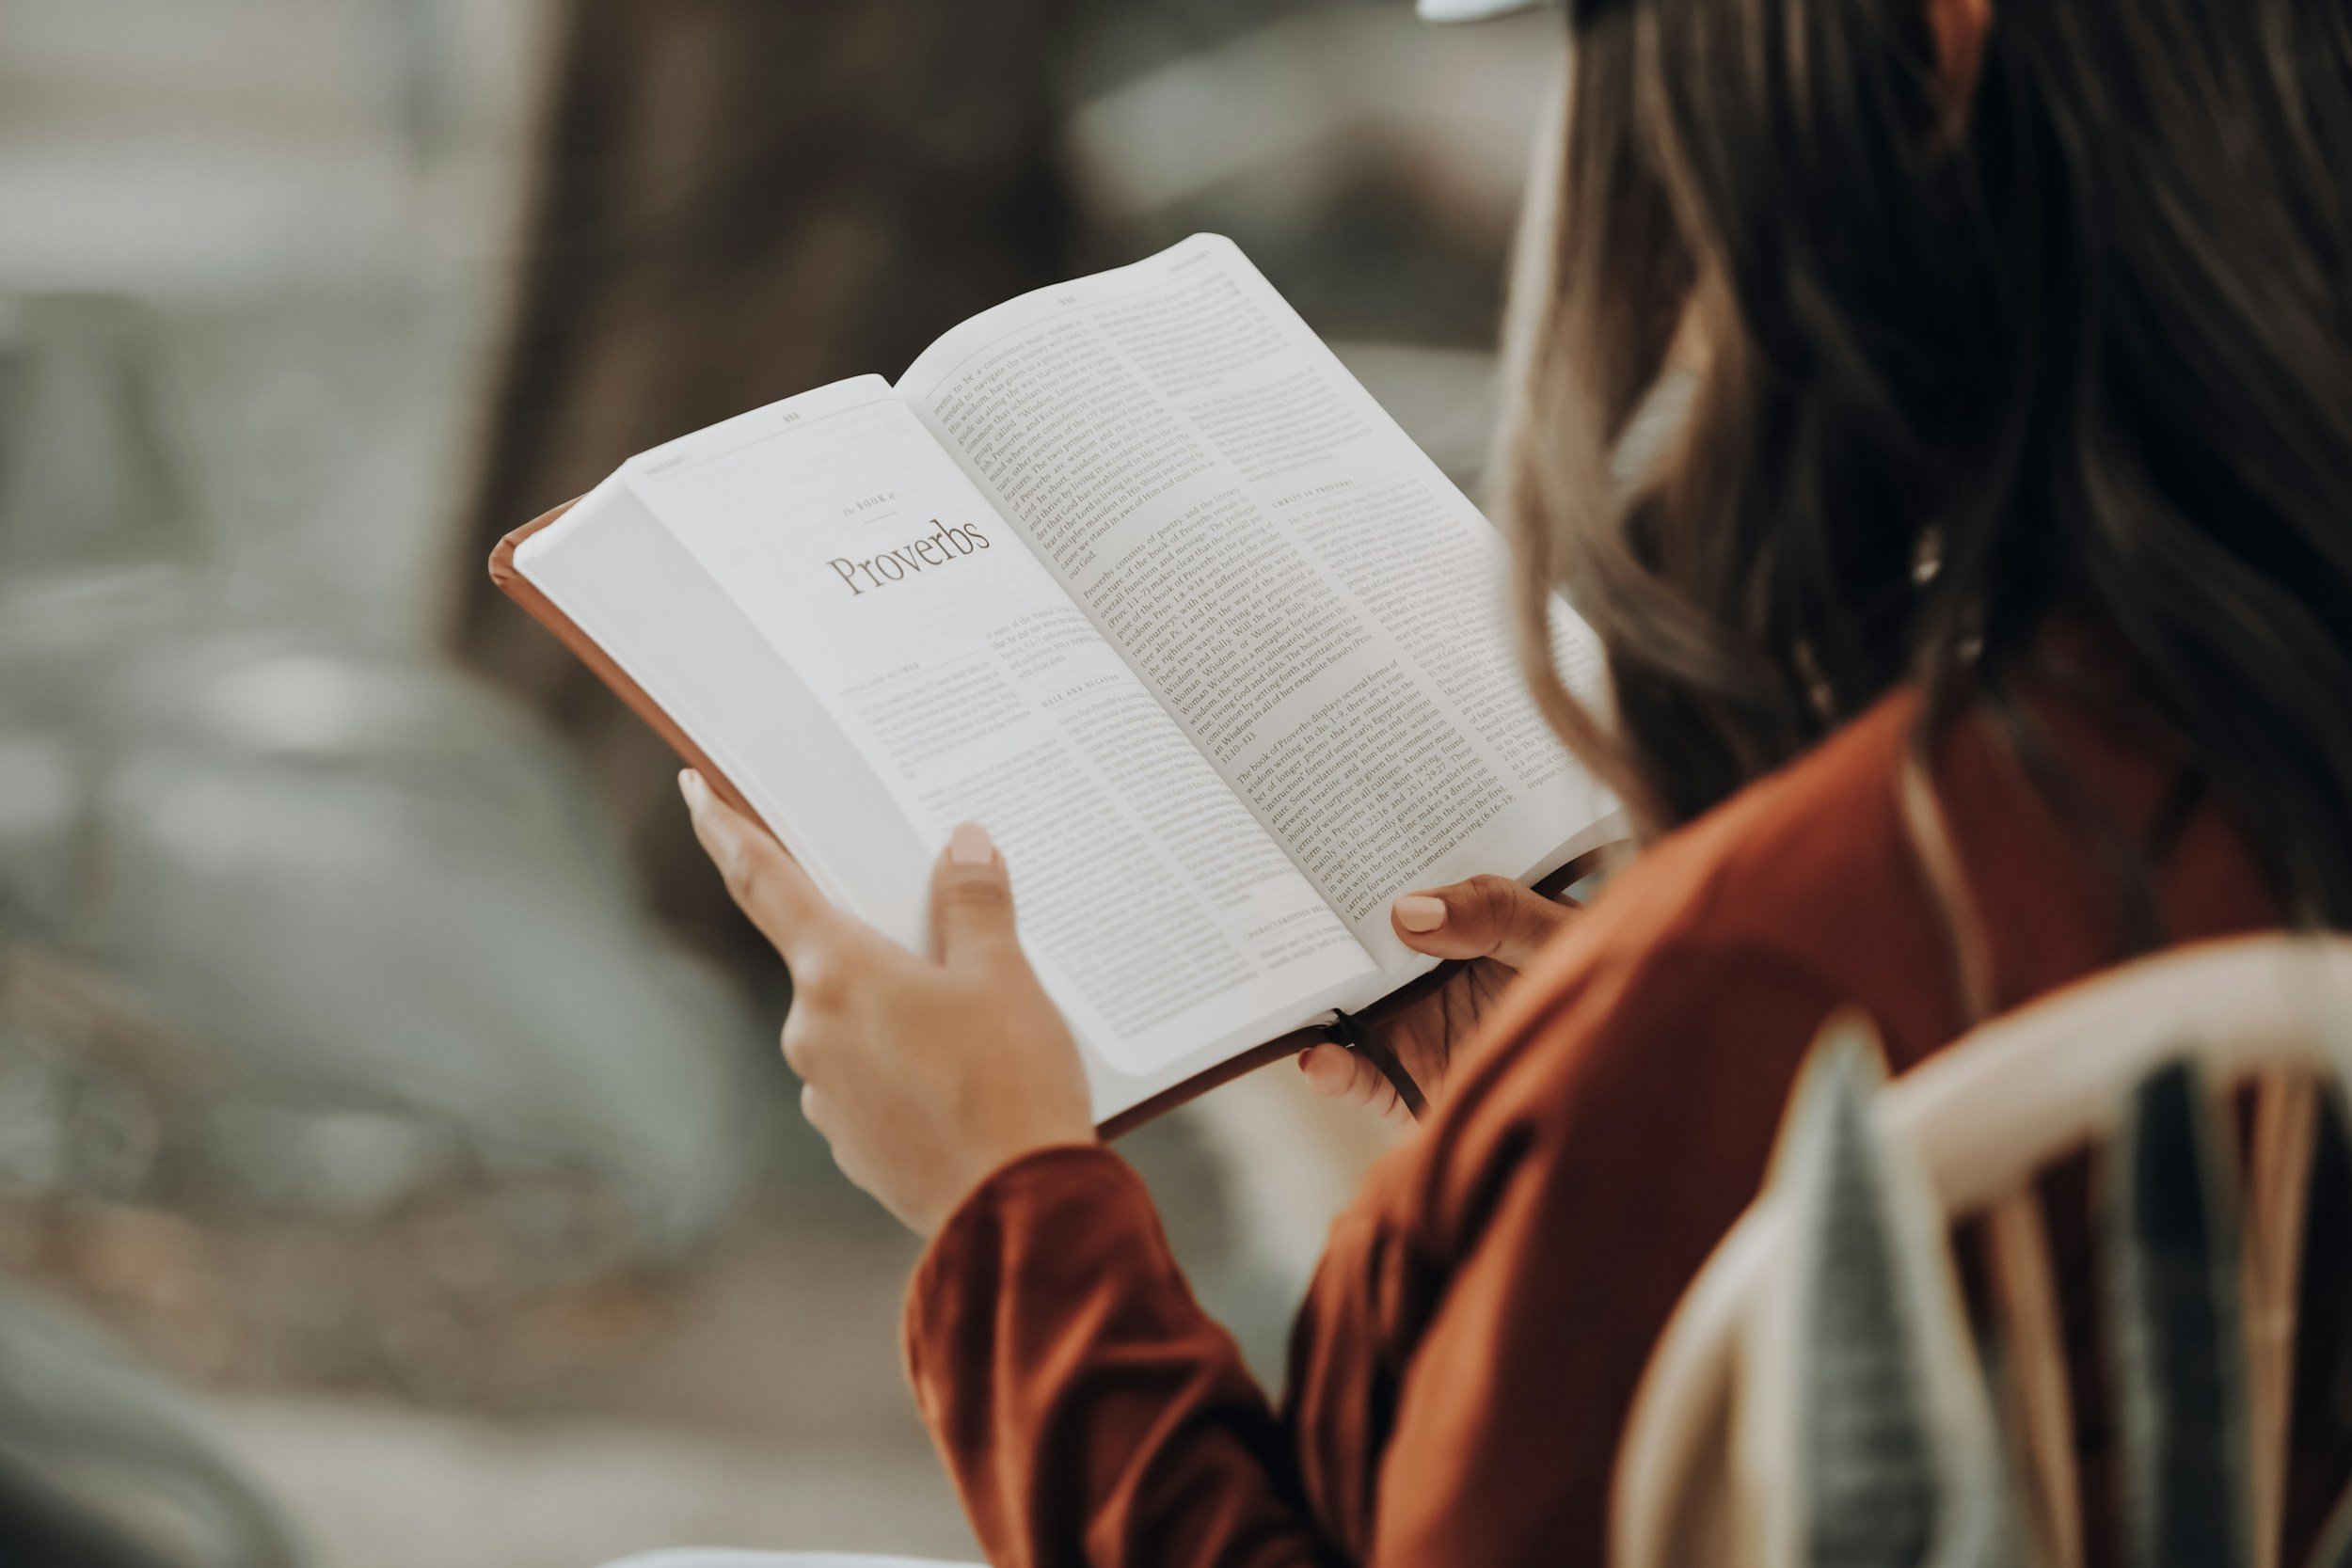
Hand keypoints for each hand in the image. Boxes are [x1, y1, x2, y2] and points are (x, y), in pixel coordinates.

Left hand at [680, 771, 1094, 1234]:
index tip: (694, 790)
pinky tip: (965, 1080)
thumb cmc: (1011, 1085)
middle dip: (876, 942)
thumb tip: (962, 844)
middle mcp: (811, 1030)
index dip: (726, 828)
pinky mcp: (851, 1143)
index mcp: (837, 972)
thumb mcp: (1006, 977)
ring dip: (898, 1012)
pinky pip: (870, 1080)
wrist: (1020, 1212)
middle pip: (830, 957)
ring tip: (979, 1026)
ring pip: (855, 1023)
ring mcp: (824, 1093)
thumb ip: (974, 904)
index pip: (764, 880)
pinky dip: (907, 1067)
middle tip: (942, 937)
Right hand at [1298, 875, 1577, 1124]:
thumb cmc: (1601, 983)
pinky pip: (1363, 1078)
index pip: (1394, 890)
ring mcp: (1413, 1026)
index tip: (1309, 848)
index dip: (1352, 870)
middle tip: (1270, 914)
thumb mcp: (1554, 931)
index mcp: (1455, 922)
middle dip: (1312, 934)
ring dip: (1310, 1001)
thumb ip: (1491, 912)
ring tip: (1282, 993)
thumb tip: (1408, 911)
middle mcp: (1424, 972)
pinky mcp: (1410, 1084)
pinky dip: (1335, 1072)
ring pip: (1343, 1011)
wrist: (1625, 1080)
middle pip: (1354, 950)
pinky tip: (1319, 1060)